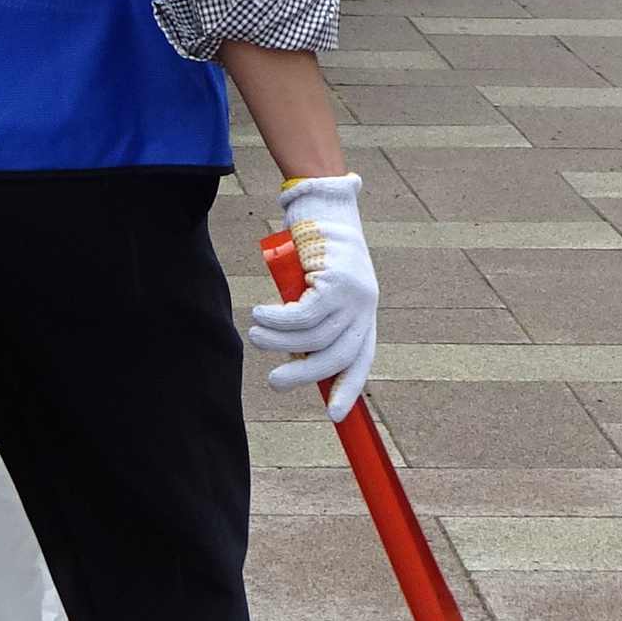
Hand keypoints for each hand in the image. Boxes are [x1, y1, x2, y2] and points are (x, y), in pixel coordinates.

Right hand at [247, 174, 379, 422]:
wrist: (323, 204)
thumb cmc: (316, 250)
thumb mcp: (319, 290)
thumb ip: (314, 321)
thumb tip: (298, 357)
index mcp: (364, 314)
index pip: (361, 359)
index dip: (348, 389)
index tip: (335, 416)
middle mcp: (366, 307)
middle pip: (337, 356)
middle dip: (303, 376)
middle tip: (274, 383)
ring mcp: (355, 294)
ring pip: (314, 337)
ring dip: (279, 340)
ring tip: (256, 334)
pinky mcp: (338, 279)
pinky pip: (304, 315)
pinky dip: (278, 320)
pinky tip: (261, 315)